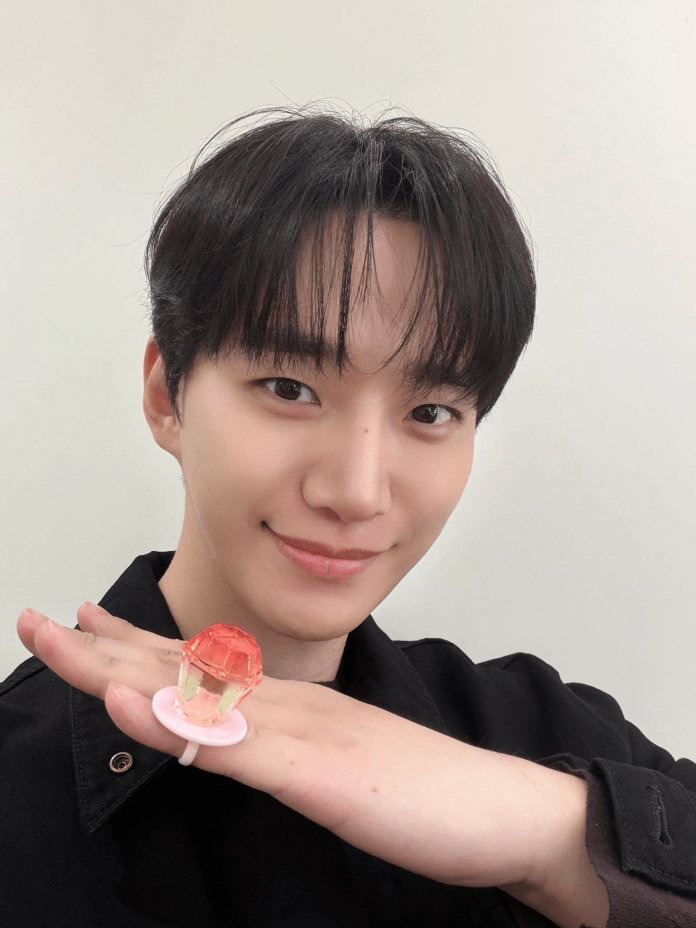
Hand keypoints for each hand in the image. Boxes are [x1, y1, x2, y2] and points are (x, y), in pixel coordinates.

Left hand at [17, 604, 607, 927]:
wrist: (499, 807)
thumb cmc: (424, 792)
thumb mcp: (343, 767)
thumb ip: (295, 748)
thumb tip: (247, 739)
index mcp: (291, 708)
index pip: (199, 669)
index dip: (137, 646)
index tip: (86, 623)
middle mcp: (286, 706)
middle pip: (179, 670)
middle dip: (102, 646)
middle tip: (41, 619)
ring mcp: (298, 734)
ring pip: (193, 694)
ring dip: (119, 667)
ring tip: (61, 638)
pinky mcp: (315, 773)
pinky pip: (232, 746)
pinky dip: (176, 721)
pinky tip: (132, 705)